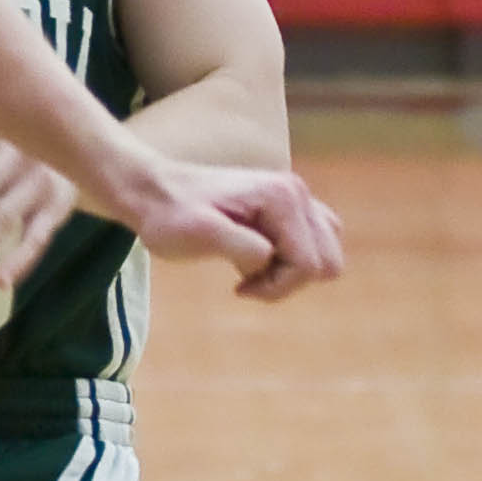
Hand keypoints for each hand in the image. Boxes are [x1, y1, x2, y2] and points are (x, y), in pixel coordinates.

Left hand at [126, 158, 343, 298]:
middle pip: (327, 261)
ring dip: (290, 274)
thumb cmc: (171, 216)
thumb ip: (241, 247)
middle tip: (247, 278)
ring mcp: (297, 200)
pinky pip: (312, 247)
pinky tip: (253, 261)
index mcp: (282, 198)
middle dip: (289, 281)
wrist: (154, 193)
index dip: (277, 286)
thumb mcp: (199, 236)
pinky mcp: (289, 211)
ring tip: (249, 269)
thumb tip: (270, 257)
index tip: (239, 288)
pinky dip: (289, 264)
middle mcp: (298, 193)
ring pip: (324, 256)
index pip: (309, 264)